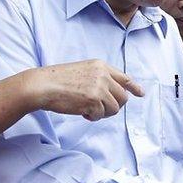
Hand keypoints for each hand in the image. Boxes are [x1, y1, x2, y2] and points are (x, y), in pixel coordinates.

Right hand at [23, 59, 143, 120]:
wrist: (42, 85)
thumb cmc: (58, 80)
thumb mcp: (83, 71)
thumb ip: (99, 78)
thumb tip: (113, 94)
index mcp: (101, 66)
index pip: (124, 77)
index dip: (134, 87)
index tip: (141, 94)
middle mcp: (103, 75)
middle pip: (123, 97)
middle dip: (114, 106)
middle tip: (100, 109)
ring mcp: (99, 87)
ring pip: (114, 108)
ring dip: (103, 113)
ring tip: (88, 110)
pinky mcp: (93, 100)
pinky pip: (101, 115)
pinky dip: (93, 117)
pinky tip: (82, 112)